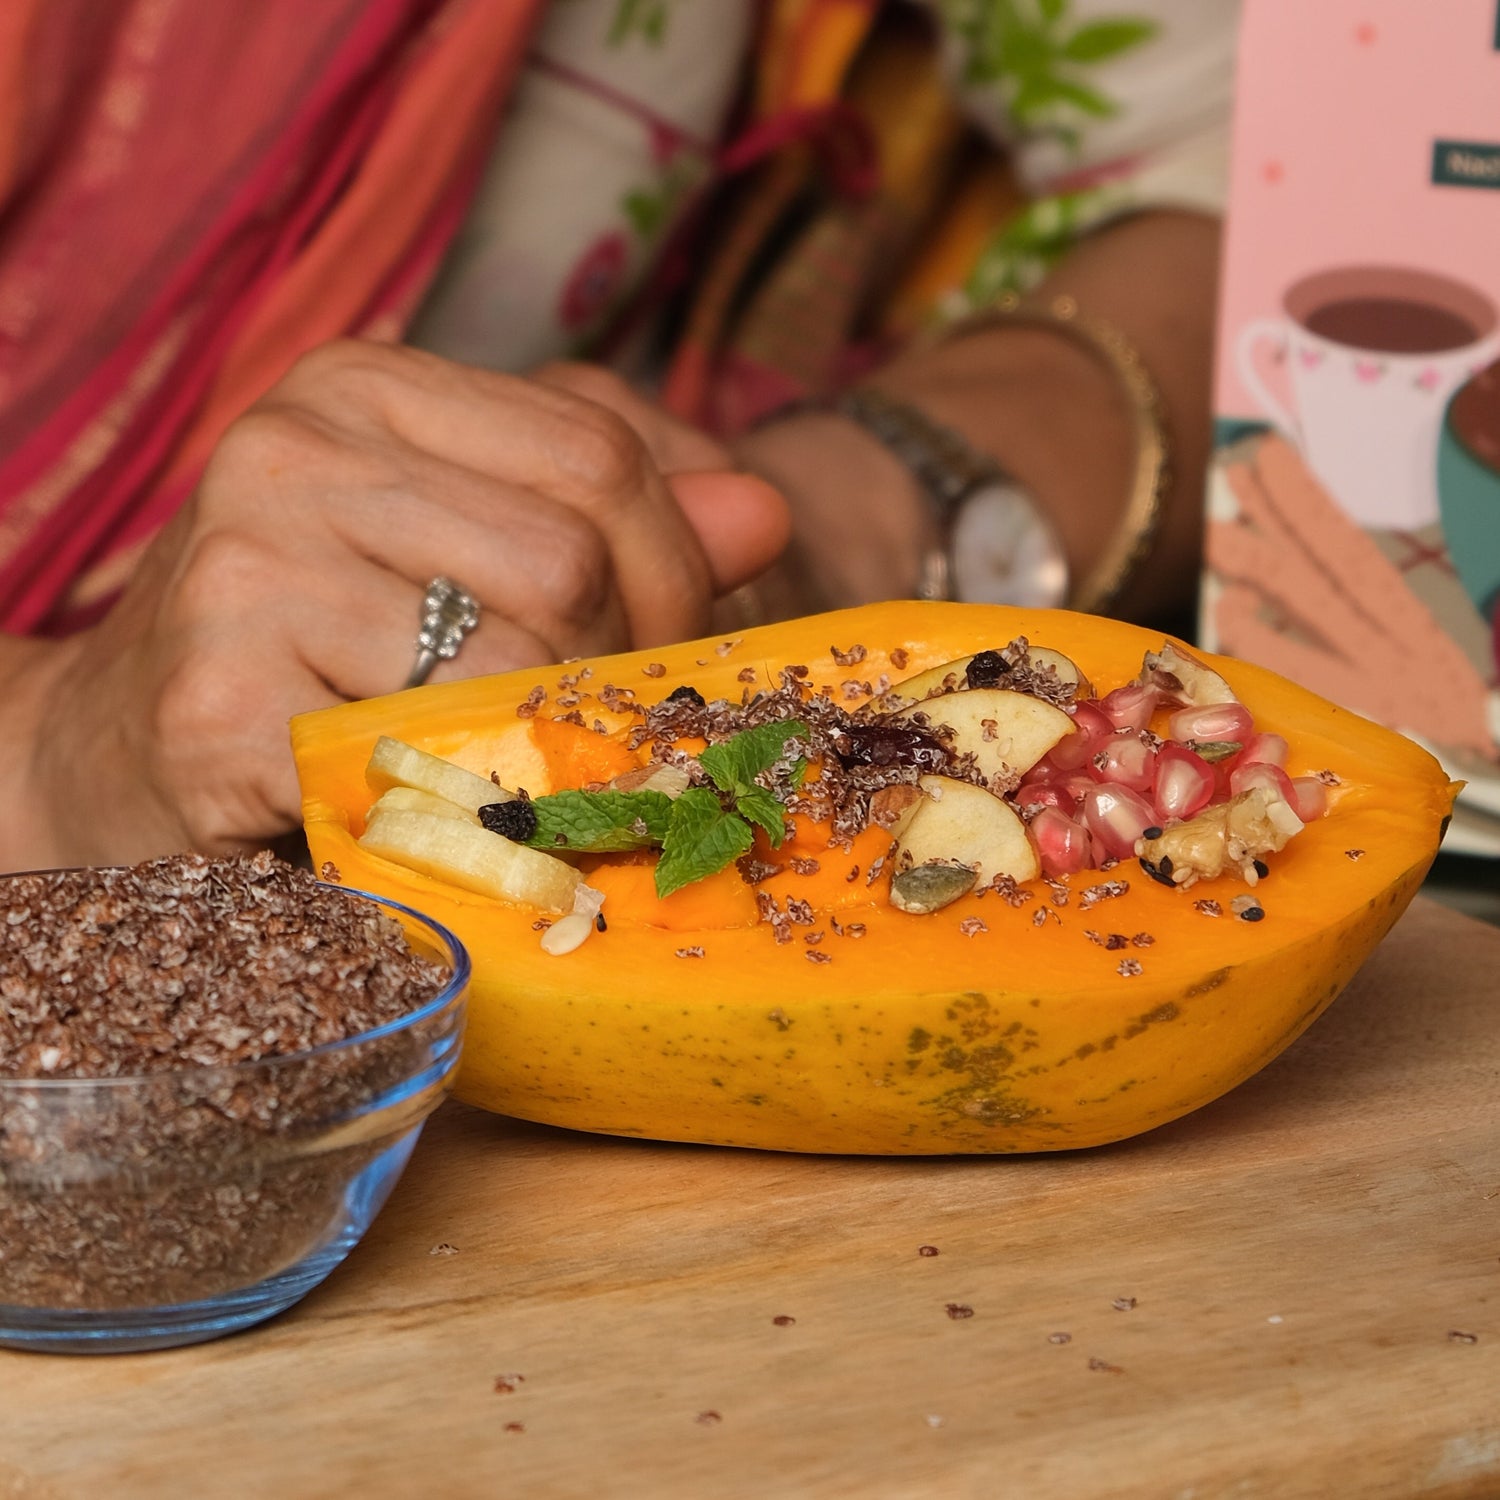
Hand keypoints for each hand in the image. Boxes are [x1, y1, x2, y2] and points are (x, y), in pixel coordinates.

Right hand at [8, 341, 788, 865]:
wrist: (119, 751)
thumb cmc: (321, 649)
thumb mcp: (469, 547)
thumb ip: (616, 519)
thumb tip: (765, 513)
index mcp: (368, 387)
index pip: (601, 455)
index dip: (675, 572)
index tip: (662, 651)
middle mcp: (294, 449)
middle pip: (572, 560)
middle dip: (615, 671)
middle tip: (587, 730)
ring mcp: (245, 570)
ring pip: (517, 663)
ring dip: (549, 747)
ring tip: (513, 772)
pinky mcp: (219, 702)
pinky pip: (430, 763)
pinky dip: (468, 806)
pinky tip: (436, 809)